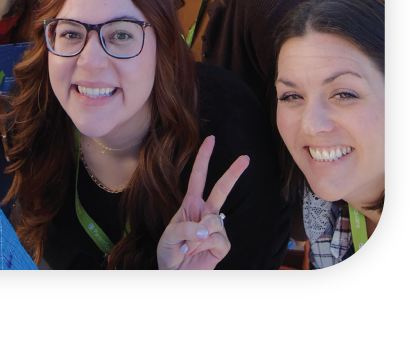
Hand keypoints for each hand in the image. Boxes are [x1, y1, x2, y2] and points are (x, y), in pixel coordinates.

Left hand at [156, 137, 249, 269]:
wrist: (175, 275)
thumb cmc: (169, 253)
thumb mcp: (169, 238)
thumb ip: (186, 230)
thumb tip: (207, 228)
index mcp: (190, 205)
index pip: (198, 177)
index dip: (204, 158)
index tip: (211, 139)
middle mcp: (205, 213)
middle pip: (221, 189)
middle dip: (233, 173)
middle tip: (246, 157)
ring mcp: (216, 229)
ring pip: (215, 221)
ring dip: (199, 235)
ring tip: (188, 247)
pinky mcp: (222, 245)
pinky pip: (219, 240)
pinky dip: (205, 246)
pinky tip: (197, 253)